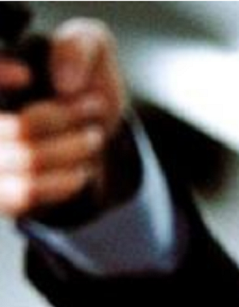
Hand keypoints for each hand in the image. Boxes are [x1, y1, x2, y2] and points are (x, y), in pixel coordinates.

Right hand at [0, 18, 126, 220]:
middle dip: (65, 119)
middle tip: (94, 107)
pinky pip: (25, 194)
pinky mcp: (2, 194)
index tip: (28, 76)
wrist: (95, 125)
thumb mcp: (90, 45)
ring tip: (93, 137)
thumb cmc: (83, 78)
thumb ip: (77, 47)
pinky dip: (64, 181)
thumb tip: (64, 84)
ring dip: (73, 150)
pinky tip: (80, 169)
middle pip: (19, 129)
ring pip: (27, 161)